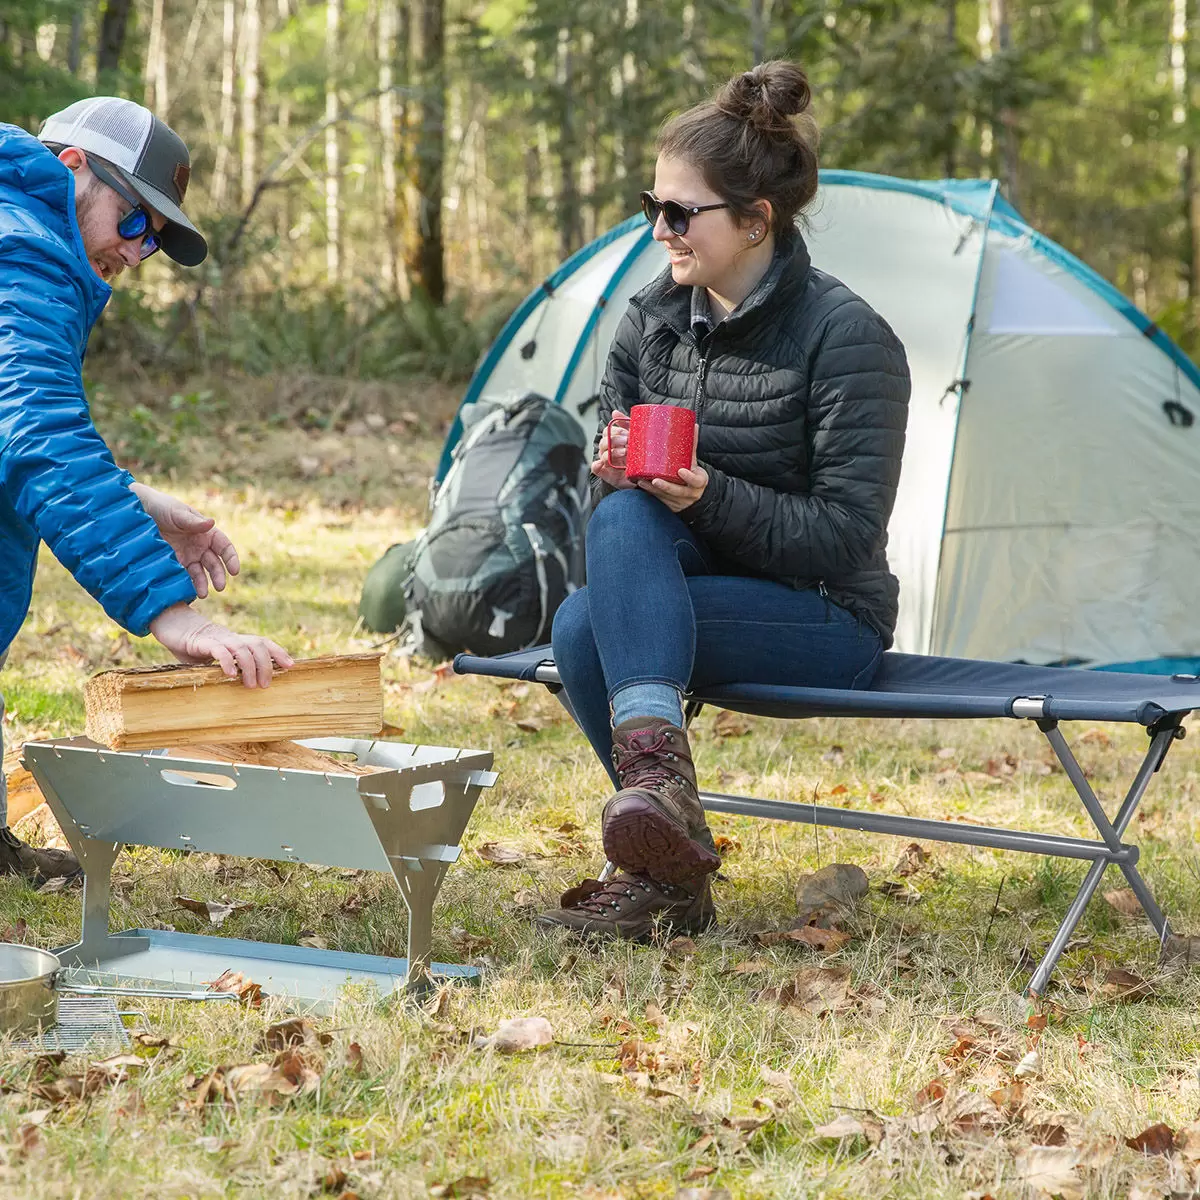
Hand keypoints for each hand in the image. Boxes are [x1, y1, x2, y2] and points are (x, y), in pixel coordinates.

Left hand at [131, 483, 238, 598]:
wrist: (136, 513)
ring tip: (202, 594)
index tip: (235, 571)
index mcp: (206, 533)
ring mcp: (187, 556)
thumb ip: (194, 521)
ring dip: (203, 584)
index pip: (224, 547)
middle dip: (219, 575)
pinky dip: (187, 584)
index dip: (231, 559)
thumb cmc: (161, 507)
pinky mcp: (173, 564)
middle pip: (214, 564)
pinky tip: (187, 591)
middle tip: (220, 587)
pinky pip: (183, 576)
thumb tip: (212, 523)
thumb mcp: (178, 513)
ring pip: (200, 573)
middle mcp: (200, 547)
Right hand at [148, 603, 293, 687]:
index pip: (263, 643)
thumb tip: (240, 686)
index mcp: (237, 641)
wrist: (172, 626)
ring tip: (251, 685)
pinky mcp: (202, 642)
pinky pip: (218, 650)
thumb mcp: (213, 660)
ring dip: (250, 667)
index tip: (291, 665)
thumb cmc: (194, 647)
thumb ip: (227, 668)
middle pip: (258, 645)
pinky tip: (230, 675)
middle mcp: (231, 638)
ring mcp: (218, 638)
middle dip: (267, 664)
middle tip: (266, 685)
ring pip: (242, 648)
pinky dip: (227, 662)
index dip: (278, 652)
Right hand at [590, 413, 636, 489]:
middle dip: (614, 440)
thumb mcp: (637, 437)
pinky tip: (601, 464)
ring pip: (602, 454)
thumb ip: (627, 424)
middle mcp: (609, 451)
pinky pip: (596, 468)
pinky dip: (596, 465)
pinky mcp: (608, 474)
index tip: (627, 433)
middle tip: (627, 441)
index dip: (615, 431)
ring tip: (624, 453)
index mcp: (615, 441)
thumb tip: (614, 412)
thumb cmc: (642, 456)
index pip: (608, 431)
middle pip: (604, 442)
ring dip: (611, 452)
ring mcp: (608, 463)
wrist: (649, 476)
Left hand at [639, 427, 707, 512]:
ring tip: (641, 482)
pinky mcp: (670, 507)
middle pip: (677, 492)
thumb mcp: (693, 461)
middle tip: (654, 480)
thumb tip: (692, 424)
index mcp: (698, 482)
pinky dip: (650, 494)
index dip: (689, 477)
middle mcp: (690, 494)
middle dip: (665, 487)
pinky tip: (640, 487)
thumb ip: (691, 445)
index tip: (681, 471)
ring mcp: (680, 502)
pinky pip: (659, 501)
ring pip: (665, 498)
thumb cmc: (691, 473)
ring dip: (652, 491)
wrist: (693, 493)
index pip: (696, 481)